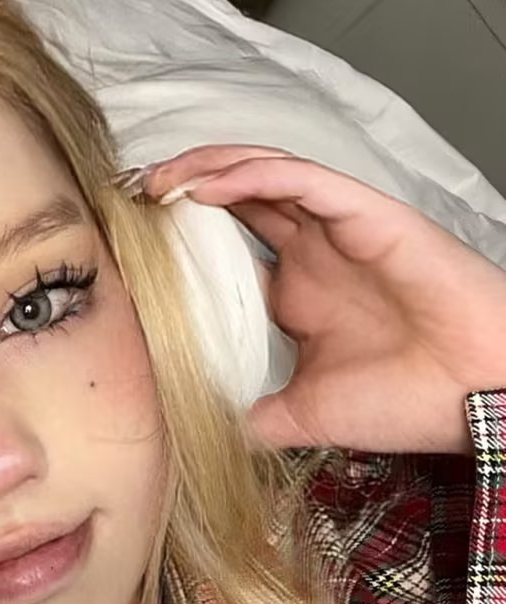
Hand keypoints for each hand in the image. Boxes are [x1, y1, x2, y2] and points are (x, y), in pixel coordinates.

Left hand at [140, 145, 505, 454]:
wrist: (473, 398)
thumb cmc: (405, 402)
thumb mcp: (303, 417)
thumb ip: (254, 417)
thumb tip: (197, 434)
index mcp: (299, 293)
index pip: (229, 248)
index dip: (182, 238)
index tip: (132, 243)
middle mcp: (315, 254)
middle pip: (238, 198)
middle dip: (183, 188)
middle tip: (131, 193)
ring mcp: (340, 230)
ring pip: (263, 175)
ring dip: (208, 169)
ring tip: (158, 177)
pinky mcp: (366, 215)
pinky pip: (303, 180)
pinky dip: (255, 173)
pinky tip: (209, 182)